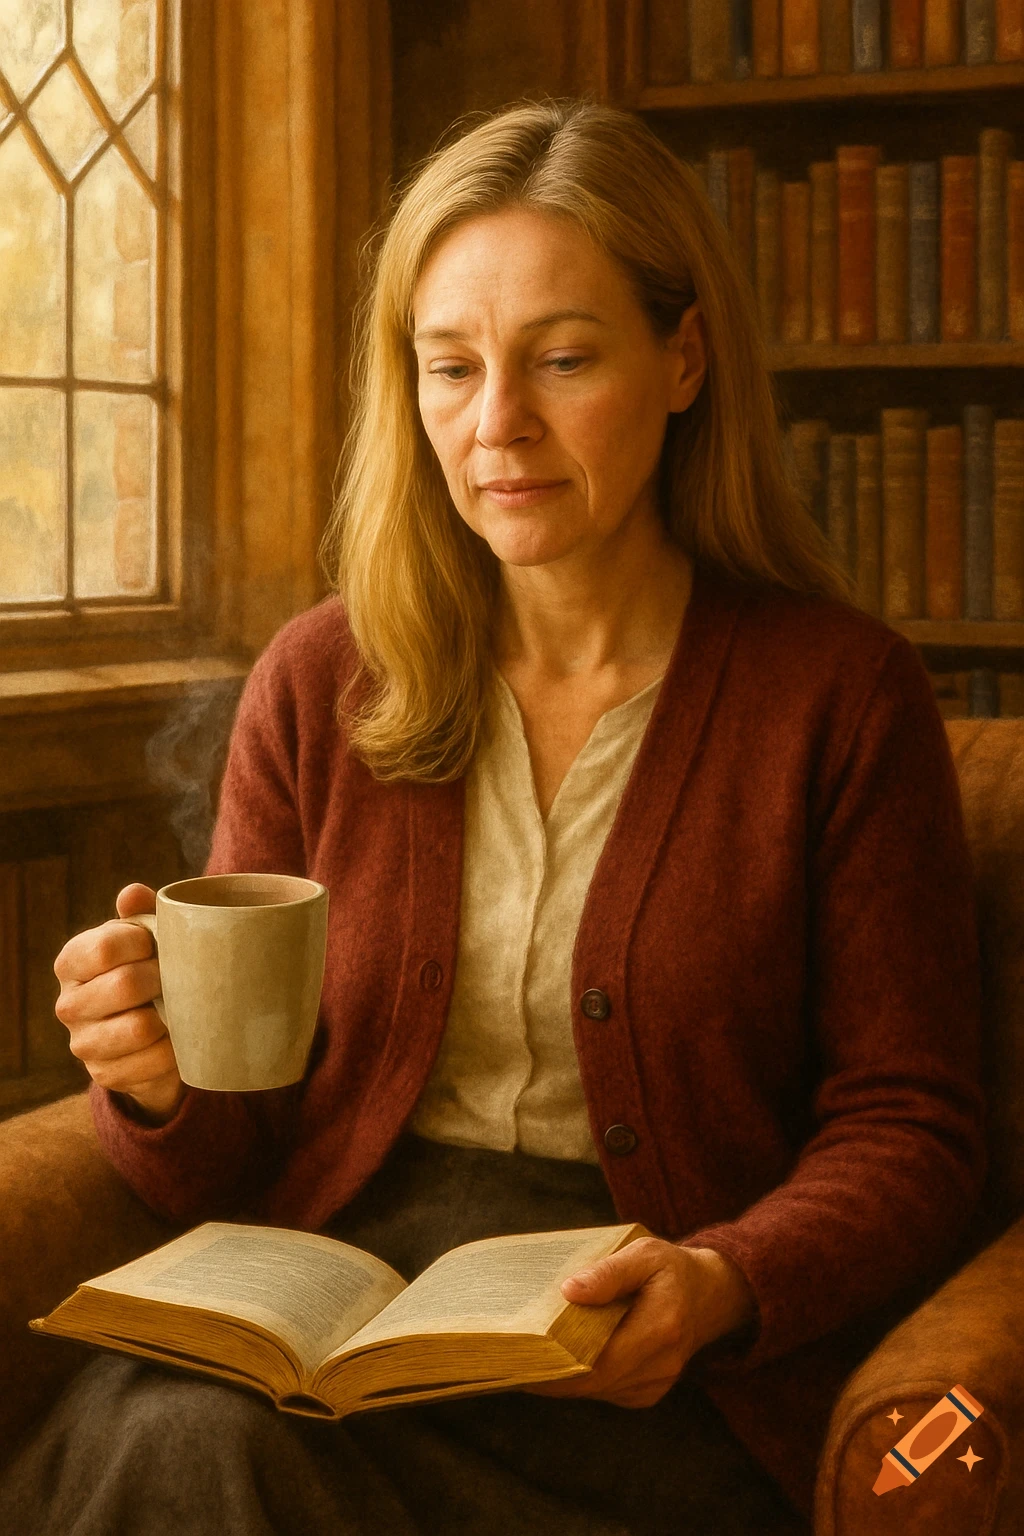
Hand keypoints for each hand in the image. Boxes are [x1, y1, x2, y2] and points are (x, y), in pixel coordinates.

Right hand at [54, 884, 185, 1123]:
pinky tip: (177, 1039)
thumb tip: (132, 894)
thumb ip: (140, 912)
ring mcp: (84, 1044)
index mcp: (73, 961)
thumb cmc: (147, 967)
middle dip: (164, 979)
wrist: (150, 1029)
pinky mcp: (106, 1076)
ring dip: (170, 1017)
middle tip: (179, 979)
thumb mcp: (145, 936)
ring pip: (139, 1028)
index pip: (103, 948)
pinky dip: (173, 1051)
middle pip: (125, 985)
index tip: (157, 946)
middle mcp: (68, 1004)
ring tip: (179, 1008)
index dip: (142, 943)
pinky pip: (151, 1064)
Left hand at [523, 1238, 754, 1408]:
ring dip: (565, 1378)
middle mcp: (662, 1364)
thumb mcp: (644, 1254)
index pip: (599, 1362)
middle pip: (594, 1383)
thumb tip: (569, 1291)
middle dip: (553, 1376)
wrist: (711, 1294)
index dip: (558, 1367)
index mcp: (661, 1328)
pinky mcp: (650, 1390)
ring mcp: (658, 1382)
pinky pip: (608, 1389)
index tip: (523, 1359)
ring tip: (530, 1359)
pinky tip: (564, 1360)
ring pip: (598, 1390)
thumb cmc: (672, 1268)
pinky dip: (584, 1378)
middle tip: (513, 1362)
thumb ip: (609, 1272)